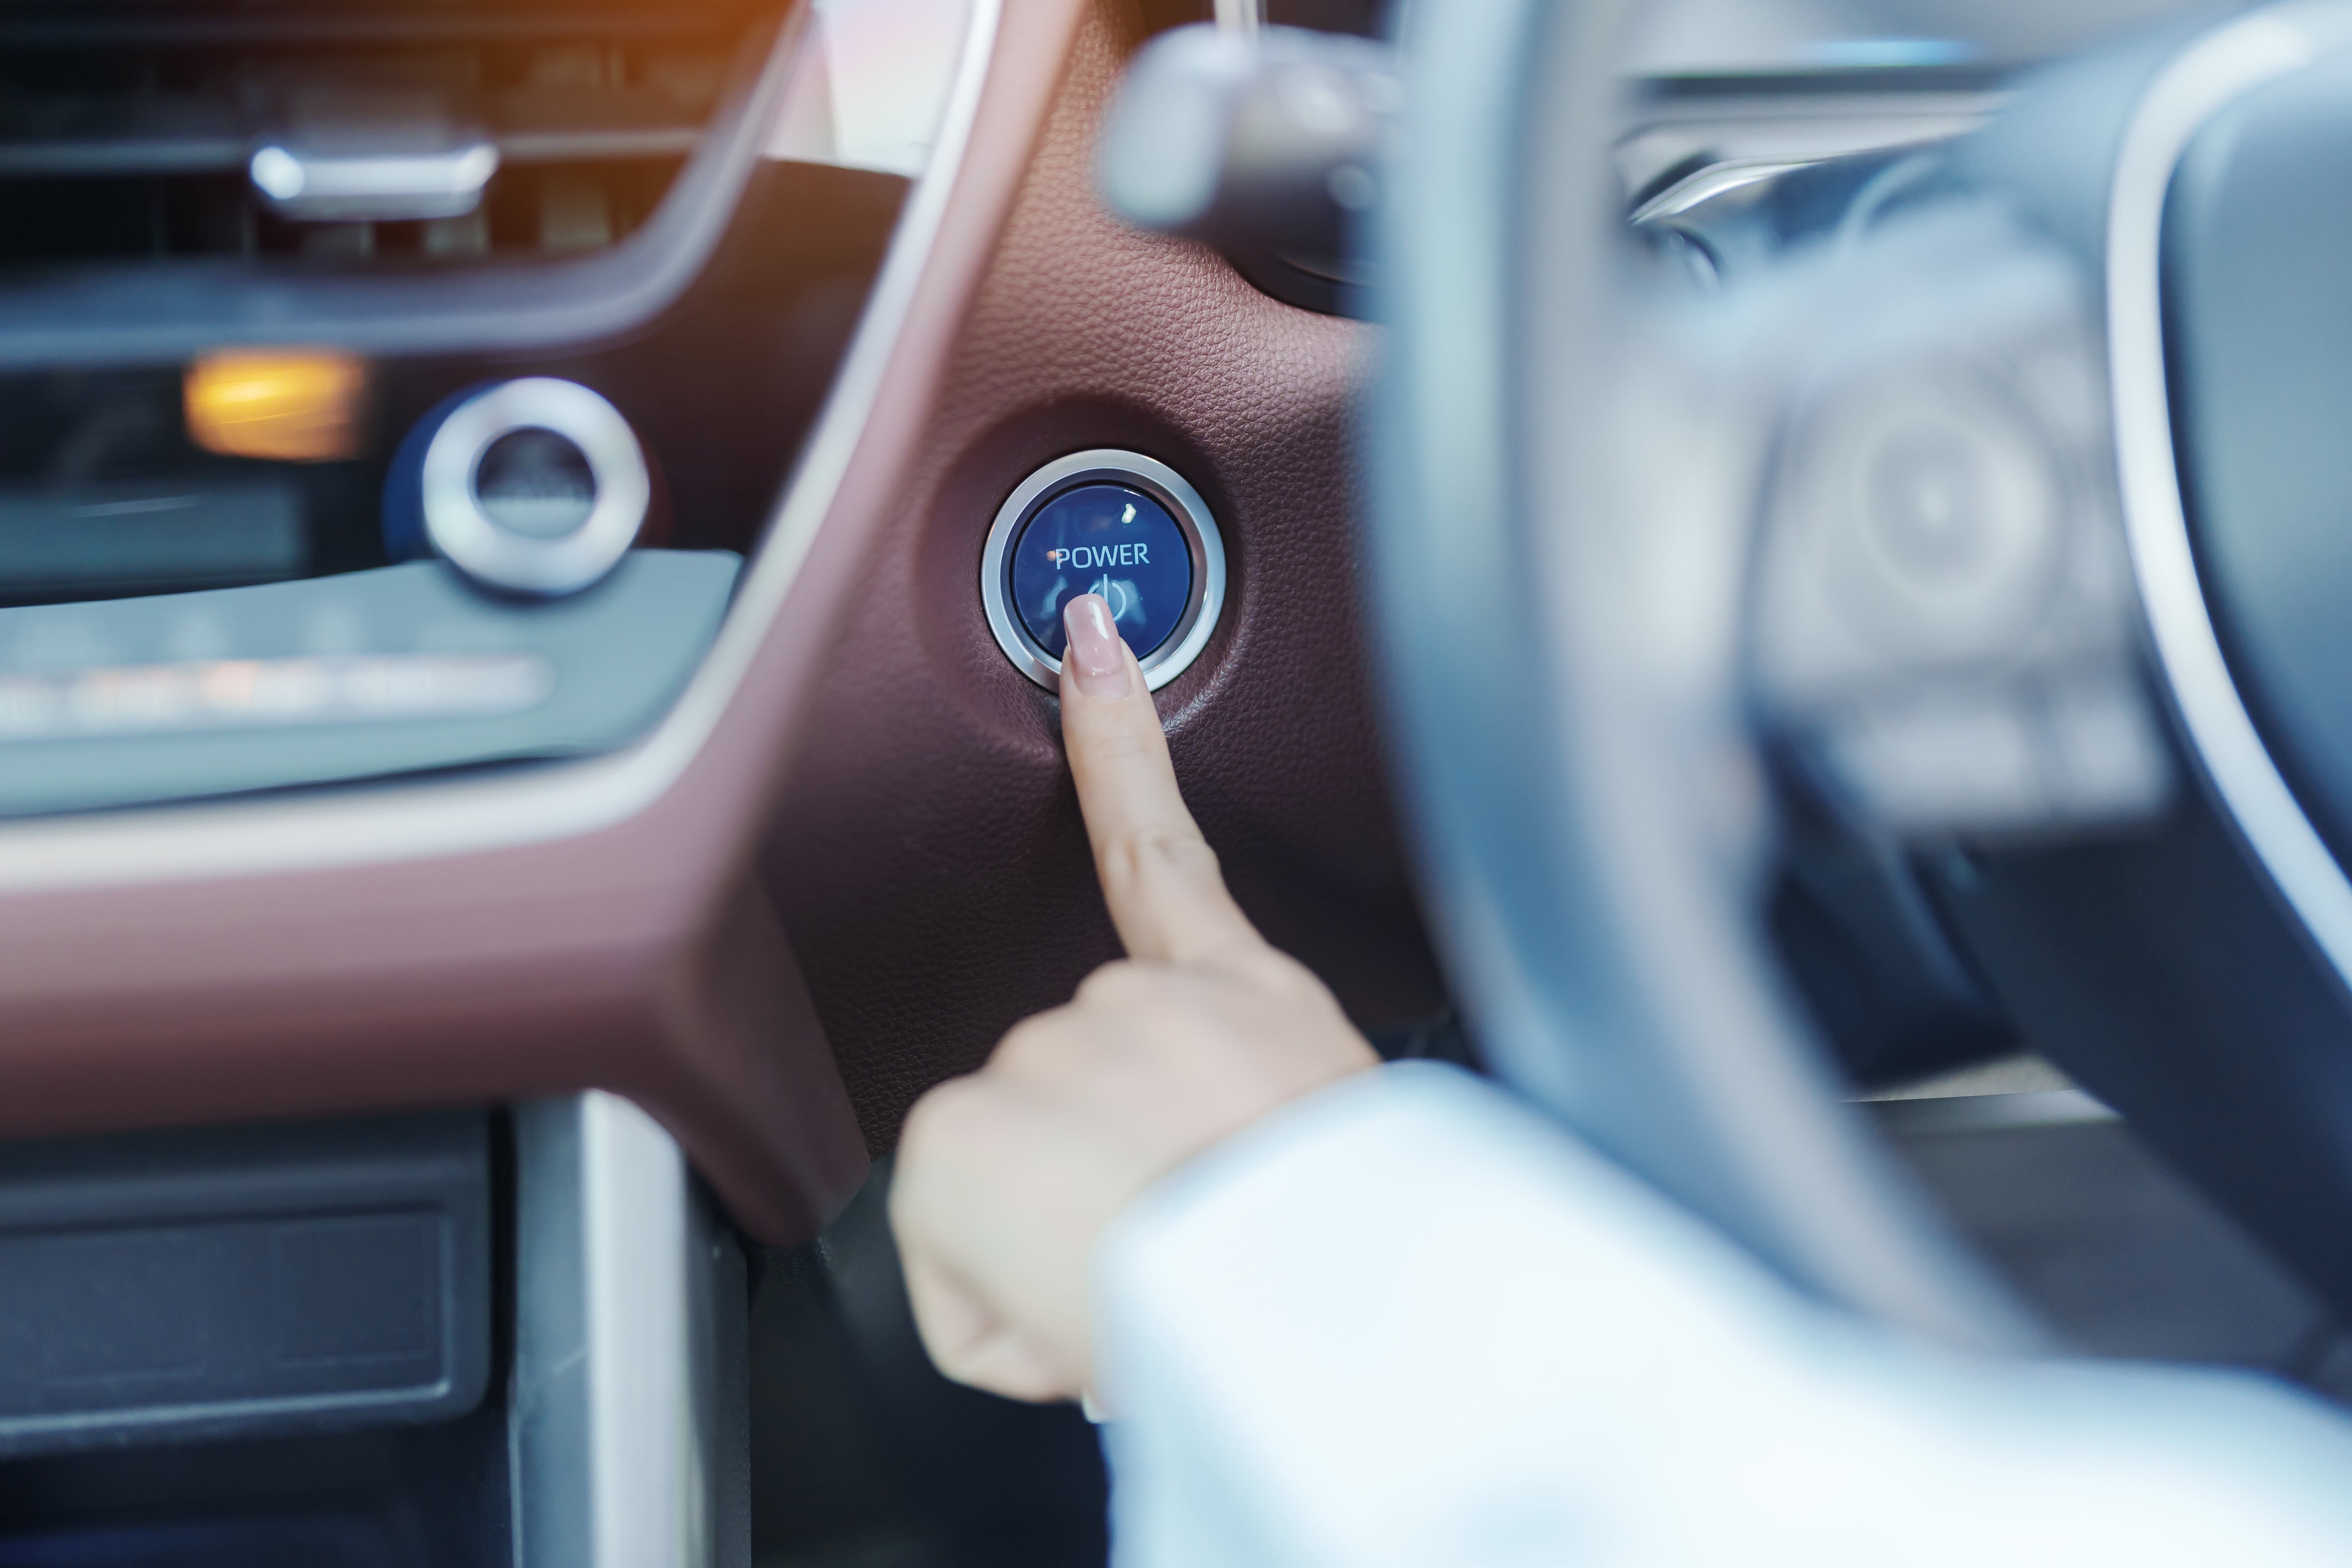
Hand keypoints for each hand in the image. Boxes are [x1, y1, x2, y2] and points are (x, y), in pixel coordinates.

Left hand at [889, 593, 1379, 1402]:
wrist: (1317, 1313)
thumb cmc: (1344, 1275)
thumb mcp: (1332, 1156)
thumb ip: (1243, 1116)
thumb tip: (1184, 1169)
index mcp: (1244, 1002)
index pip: (1163, 851)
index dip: (1120, 741)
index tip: (1091, 647)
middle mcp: (1138, 1004)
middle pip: (1067, 1089)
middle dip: (1095, 1177)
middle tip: (1175, 1240)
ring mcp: (1045, 1051)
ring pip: (1012, 1176)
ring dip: (1055, 1239)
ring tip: (1144, 1274)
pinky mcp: (964, 1119)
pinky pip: (953, 1249)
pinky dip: (995, 1299)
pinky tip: (1068, 1298)